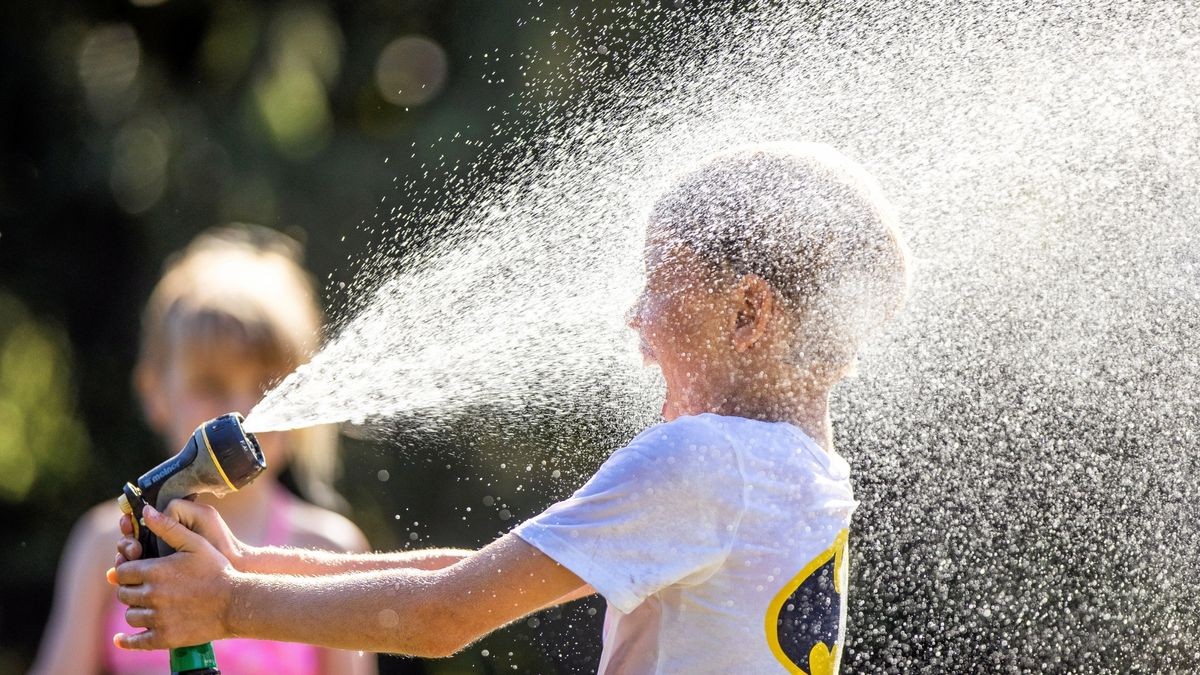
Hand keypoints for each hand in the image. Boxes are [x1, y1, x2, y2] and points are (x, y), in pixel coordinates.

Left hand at [110, 504, 237, 649]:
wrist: (237, 602)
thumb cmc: (218, 570)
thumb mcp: (195, 542)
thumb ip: (168, 527)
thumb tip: (145, 512)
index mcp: (155, 570)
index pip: (121, 572)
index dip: (125, 570)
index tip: (132, 572)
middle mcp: (152, 595)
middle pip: (123, 594)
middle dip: (129, 590)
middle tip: (140, 589)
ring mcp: (158, 618)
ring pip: (131, 616)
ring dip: (135, 610)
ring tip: (145, 607)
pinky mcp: (164, 637)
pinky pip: (137, 641)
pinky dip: (127, 640)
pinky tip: (120, 639)